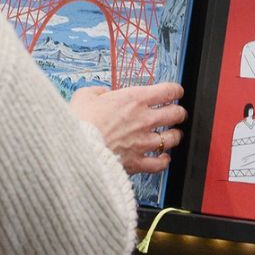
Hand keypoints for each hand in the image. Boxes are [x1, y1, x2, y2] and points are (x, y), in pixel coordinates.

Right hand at [70, 82, 186, 175]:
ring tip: (172, 135)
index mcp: (135, 99)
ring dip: (174, 136)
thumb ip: (98, 91)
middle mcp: (145, 119)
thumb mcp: (85, 95)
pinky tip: (163, 158)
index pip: (168, 91)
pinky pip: (160, 163)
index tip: (175, 92)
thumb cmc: (80, 121)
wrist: (76, 148)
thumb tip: (103, 93)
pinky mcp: (138, 162)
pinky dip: (164, 161)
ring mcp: (144, 142)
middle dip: (179, 113)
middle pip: (176, 114)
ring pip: (172, 138)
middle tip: (176, 113)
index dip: (175, 90)